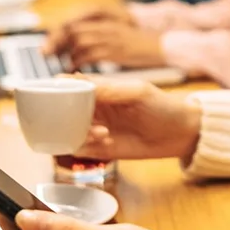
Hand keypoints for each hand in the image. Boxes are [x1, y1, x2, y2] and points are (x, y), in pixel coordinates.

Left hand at [54, 20, 165, 67]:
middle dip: (55, 41)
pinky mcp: (116, 49)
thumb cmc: (135, 42)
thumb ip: (93, 34)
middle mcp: (105, 23)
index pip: (70, 20)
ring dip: (67, 52)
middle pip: (71, 28)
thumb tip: (68, 45)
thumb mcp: (112, 32)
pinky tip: (77, 68)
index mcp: (103, 15)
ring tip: (64, 62)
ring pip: (79, 40)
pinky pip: (90, 54)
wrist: (161, 44)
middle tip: (47, 54)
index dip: (55, 33)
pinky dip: (79, 62)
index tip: (47, 46)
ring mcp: (111, 35)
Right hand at [69, 77, 202, 160]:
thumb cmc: (164, 106)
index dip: (57, 90)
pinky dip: (84, 146)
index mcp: (101, 91)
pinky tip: (103, 140)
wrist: (181, 134)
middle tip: (74, 119)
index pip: (70, 88)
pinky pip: (80, 149)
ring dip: (77, 133)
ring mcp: (97, 129)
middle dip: (63, 116)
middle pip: (63, 112)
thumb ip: (108, 89)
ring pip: (68, 132)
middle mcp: (95, 110)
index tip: (48, 94)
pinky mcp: (102, 149)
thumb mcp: (137, 92)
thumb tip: (77, 80)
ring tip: (101, 132)